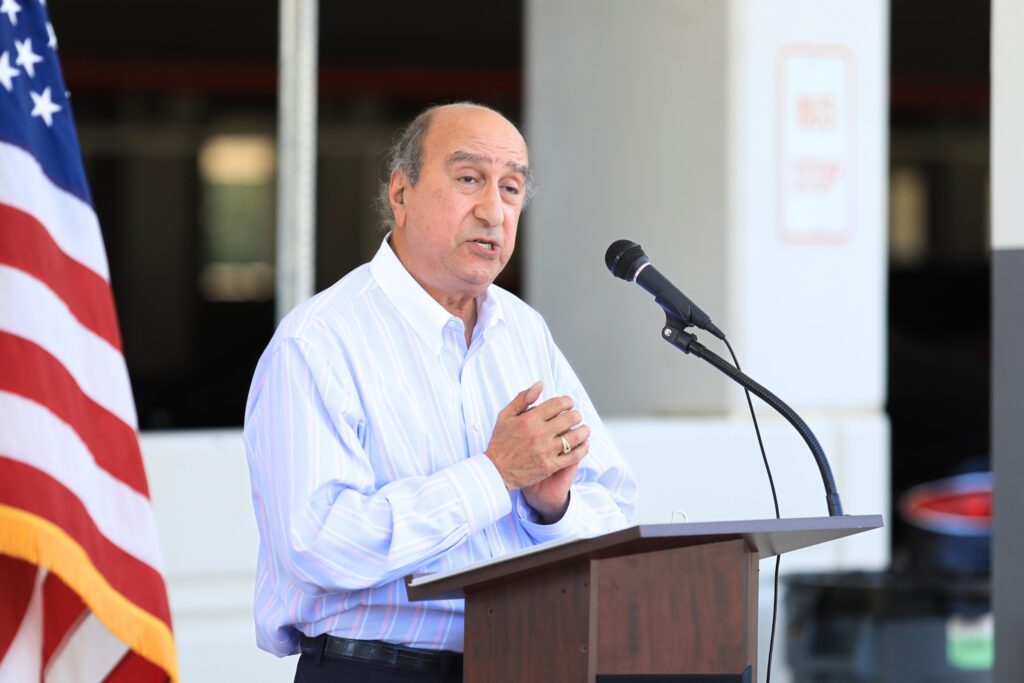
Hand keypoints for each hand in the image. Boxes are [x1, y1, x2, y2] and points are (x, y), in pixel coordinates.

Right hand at [484, 382, 590, 520]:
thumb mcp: (505, 416)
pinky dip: (583, 449)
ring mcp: (546, 450)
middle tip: (577, 416)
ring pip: (575, 437)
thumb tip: (539, 384)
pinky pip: (573, 456)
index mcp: (529, 419)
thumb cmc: (500, 442)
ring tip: (585, 429)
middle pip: (569, 419)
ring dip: (584, 431)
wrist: (495, 470)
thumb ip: (522, 398)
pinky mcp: (550, 465)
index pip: (557, 404)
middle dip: (577, 415)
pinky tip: (585, 444)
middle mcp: (539, 433)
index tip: (569, 403)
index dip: (567, 401)